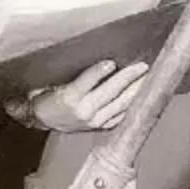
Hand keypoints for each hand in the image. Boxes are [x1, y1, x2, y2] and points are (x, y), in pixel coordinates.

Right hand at [31, 59, 149, 132]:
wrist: (42, 118)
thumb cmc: (50, 95)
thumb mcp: (58, 81)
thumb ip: (80, 75)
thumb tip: (105, 64)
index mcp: (70, 96)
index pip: (88, 81)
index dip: (99, 71)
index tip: (111, 62)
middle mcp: (84, 110)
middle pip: (110, 92)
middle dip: (128, 78)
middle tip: (142, 66)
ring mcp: (94, 121)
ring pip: (120, 105)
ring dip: (135, 91)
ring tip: (147, 79)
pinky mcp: (99, 127)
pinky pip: (120, 116)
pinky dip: (131, 106)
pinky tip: (141, 97)